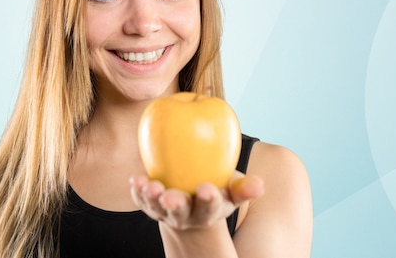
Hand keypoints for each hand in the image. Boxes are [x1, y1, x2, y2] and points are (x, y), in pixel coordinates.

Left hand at [130, 171, 263, 230]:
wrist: (193, 198)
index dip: (208, 200)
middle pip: (180, 213)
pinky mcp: (150, 204)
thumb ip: (245, 187)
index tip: (207, 189)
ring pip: (157, 207)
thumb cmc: (218, 188)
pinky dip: (137, 191)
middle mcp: (185, 216)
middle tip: (172, 198)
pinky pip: (141, 199)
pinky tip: (136, 179)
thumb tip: (259, 184)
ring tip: (150, 186)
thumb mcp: (233, 189)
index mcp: (208, 212)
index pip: (209, 208)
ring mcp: (165, 211)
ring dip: (152, 197)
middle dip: (176, 205)